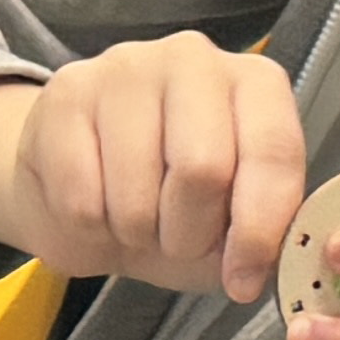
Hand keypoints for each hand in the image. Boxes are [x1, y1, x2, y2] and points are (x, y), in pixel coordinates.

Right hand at [0, 39, 303, 303]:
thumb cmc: (171, 204)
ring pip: (137, 192)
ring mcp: (125, 67)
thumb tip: (252, 268)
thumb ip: (256, 241)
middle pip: (203, 169)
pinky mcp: (66, 92)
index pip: (273, 151)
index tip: (242, 281)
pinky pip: (81, 199)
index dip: (260, 230)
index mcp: (254, 84)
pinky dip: (90, 228)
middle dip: (188, 234)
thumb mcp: (229, 227)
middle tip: (176, 239)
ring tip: (135, 218)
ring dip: (137, 233)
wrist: (84, 189)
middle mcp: (194, 59)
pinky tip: (94, 203)